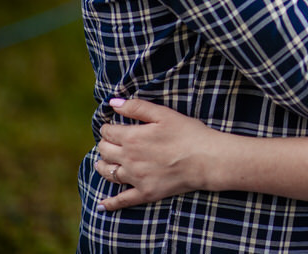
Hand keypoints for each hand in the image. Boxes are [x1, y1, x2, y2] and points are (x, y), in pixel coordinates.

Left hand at [94, 97, 217, 211]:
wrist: (206, 159)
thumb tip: (113, 103)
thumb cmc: (188, 133)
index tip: (111, 126)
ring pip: (108, 173)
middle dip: (104, 144)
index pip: (108, 132)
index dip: (107, 127)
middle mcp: (129, 159)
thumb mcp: (163, 114)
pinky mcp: (145, 193)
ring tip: (102, 163)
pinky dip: (110, 203)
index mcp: (132, 138)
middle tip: (110, 142)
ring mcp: (135, 178)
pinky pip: (122, 200)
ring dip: (102, 167)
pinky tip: (101, 205)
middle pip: (105, 152)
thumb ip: (137, 107)